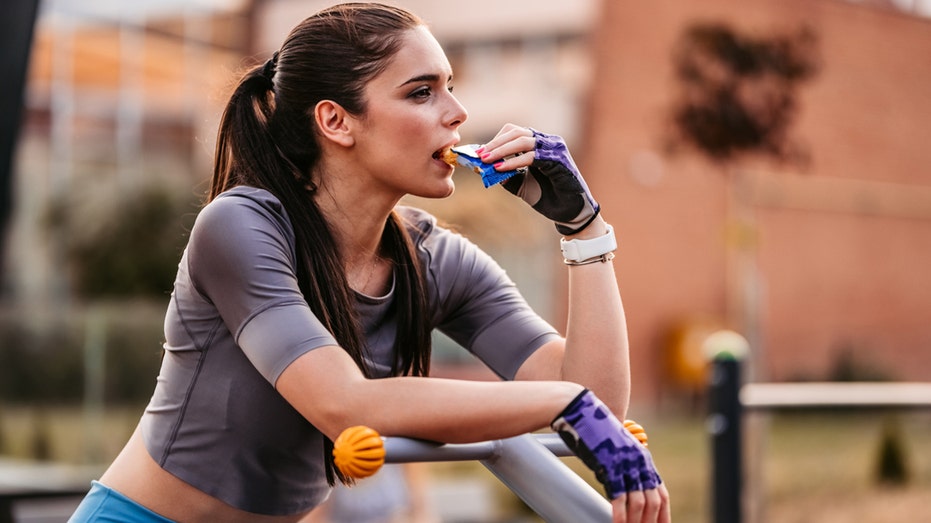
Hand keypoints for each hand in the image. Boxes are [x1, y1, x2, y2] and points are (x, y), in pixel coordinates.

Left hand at [477, 124, 599, 234]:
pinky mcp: (559, 160)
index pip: (513, 132)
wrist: (570, 213)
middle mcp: (548, 142)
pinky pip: (532, 156)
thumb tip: (482, 168)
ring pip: (523, 140)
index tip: (479, 152)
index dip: (495, 140)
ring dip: (501, 150)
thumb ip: (505, 175)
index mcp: (539, 144)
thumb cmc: (548, 197)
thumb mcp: (521, 185)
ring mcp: (554, 149)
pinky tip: (500, 168)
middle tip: (479, 155)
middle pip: (516, 133)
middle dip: (495, 144)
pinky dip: (514, 162)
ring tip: (486, 160)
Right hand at [552, 390, 669, 521]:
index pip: (661, 492)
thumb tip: (621, 486)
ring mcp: (625, 463)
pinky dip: (620, 515)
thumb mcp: (615, 447)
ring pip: (639, 502)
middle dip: (650, 522)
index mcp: (643, 458)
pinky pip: (619, 496)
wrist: (580, 410)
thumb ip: (623, 465)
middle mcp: (639, 461)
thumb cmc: (593, 430)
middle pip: (654, 501)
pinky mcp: (610, 464)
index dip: (662, 514)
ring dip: (636, 522)